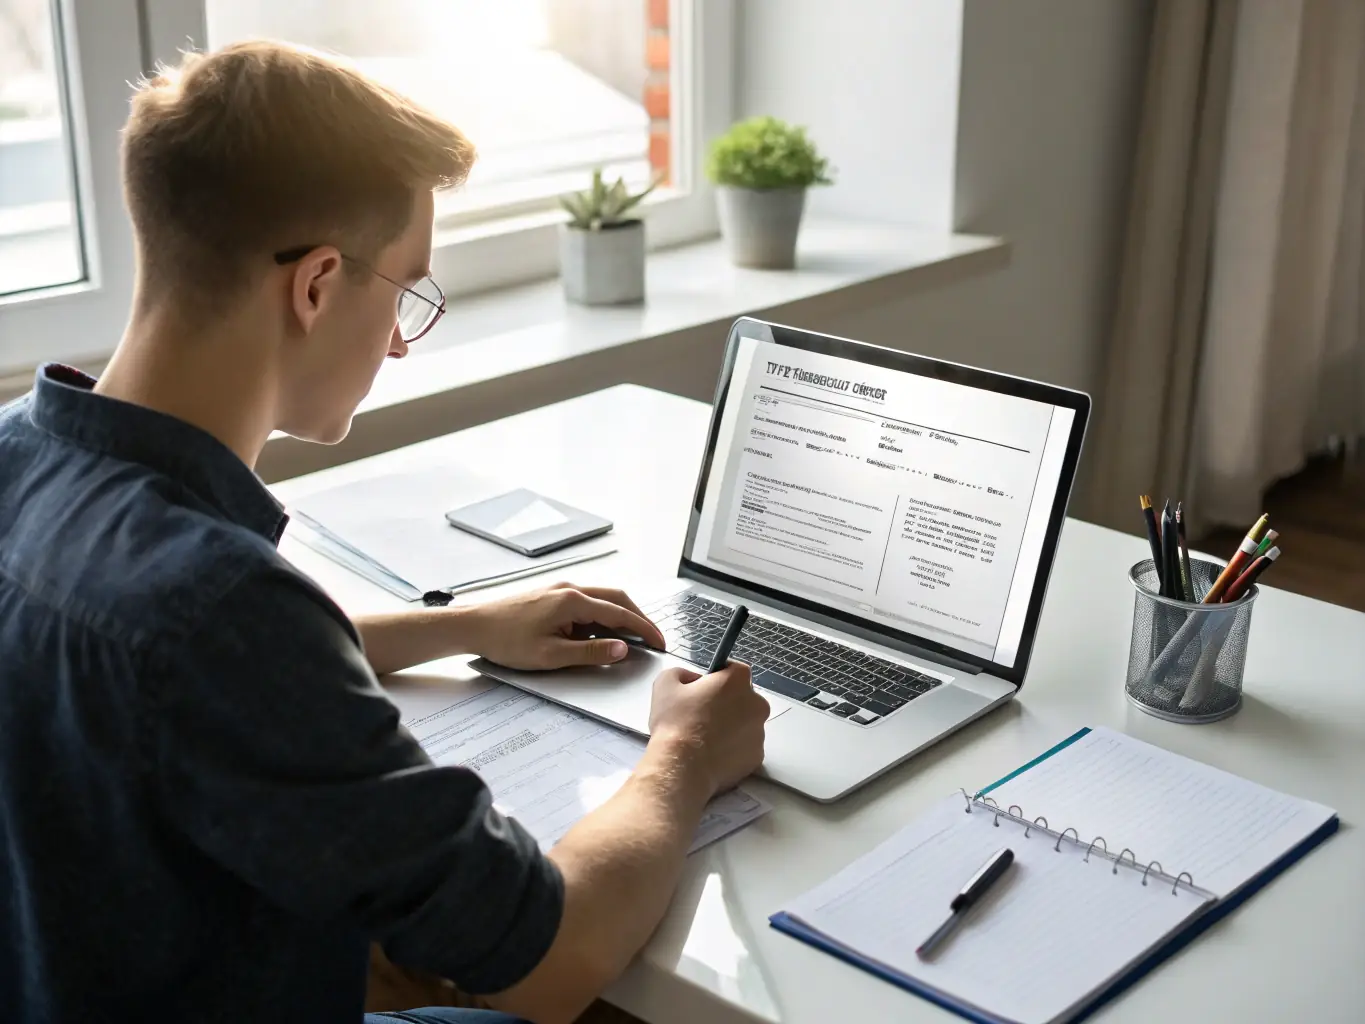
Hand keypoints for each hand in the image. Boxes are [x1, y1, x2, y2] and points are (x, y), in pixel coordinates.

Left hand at [465, 582, 665, 670]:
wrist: (473, 625)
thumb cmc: (506, 641)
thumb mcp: (551, 655)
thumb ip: (590, 652)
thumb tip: (622, 649)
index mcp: (573, 601)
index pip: (620, 614)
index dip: (643, 629)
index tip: (659, 643)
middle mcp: (570, 588)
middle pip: (617, 599)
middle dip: (638, 618)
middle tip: (653, 639)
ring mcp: (561, 588)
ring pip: (603, 598)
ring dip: (620, 616)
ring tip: (632, 639)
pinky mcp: (552, 594)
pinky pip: (587, 601)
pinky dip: (602, 615)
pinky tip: (601, 632)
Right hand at [648, 662, 768, 796]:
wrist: (681, 767)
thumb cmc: (675, 723)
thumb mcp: (665, 683)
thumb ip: (682, 673)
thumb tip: (692, 679)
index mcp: (738, 681)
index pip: (734, 670)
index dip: (717, 678)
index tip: (704, 689)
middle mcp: (757, 703)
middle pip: (744, 698)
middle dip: (727, 704)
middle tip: (702, 716)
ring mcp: (759, 732)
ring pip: (746, 724)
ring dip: (731, 727)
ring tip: (705, 739)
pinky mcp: (757, 757)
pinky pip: (745, 747)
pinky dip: (733, 749)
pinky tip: (713, 754)